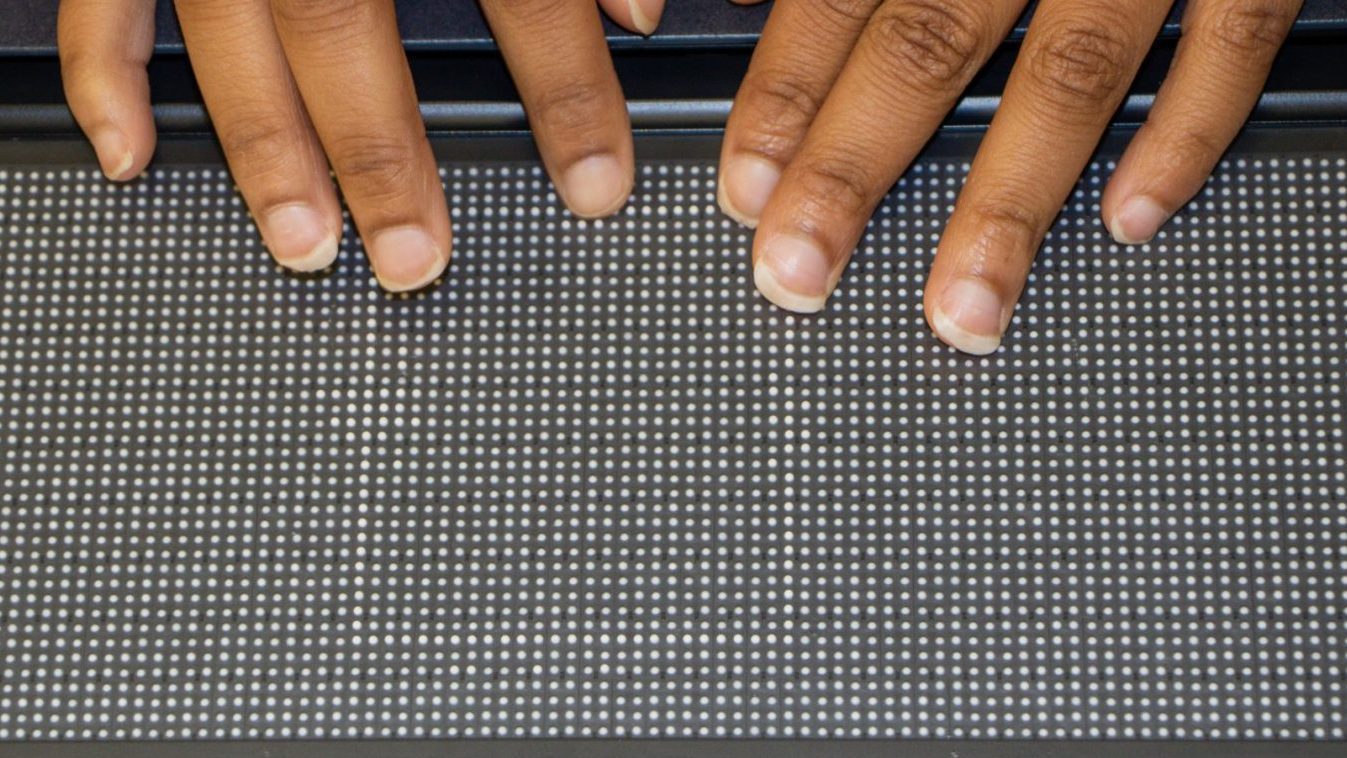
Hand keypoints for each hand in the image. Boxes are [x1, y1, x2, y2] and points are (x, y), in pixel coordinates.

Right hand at [58, 0, 663, 289]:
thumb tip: (641, 3)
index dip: (562, 85)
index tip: (597, 178)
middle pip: (344, 24)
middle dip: (383, 153)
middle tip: (420, 258)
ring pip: (228, 28)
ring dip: (264, 147)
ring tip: (308, 244)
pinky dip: (106, 69)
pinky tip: (129, 152)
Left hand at [719, 0, 1300, 352]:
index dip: (784, 95)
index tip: (744, 190)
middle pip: (926, 45)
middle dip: (852, 170)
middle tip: (798, 268)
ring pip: (1068, 71)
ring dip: (1008, 204)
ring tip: (962, 306)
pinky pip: (1230, 39)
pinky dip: (1186, 131)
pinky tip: (1133, 214)